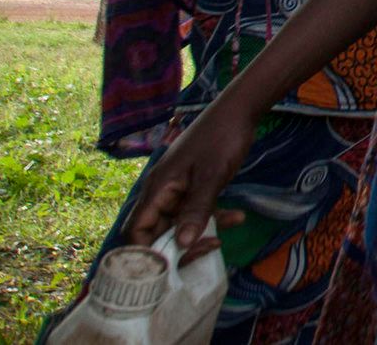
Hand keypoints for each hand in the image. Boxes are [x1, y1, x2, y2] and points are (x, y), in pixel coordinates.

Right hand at [122, 99, 254, 259]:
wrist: (239, 111)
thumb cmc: (221, 139)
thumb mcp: (211, 176)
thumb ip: (197, 209)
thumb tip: (182, 244)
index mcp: (156, 189)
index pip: (137, 232)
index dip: (149, 253)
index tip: (174, 264)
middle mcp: (160, 192)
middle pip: (158, 232)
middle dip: (181, 245)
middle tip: (211, 247)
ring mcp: (177, 191)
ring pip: (180, 224)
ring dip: (203, 231)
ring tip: (229, 230)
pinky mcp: (193, 188)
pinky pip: (196, 212)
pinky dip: (213, 217)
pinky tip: (238, 217)